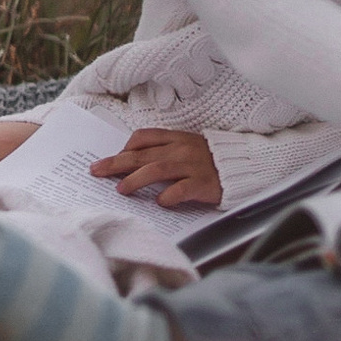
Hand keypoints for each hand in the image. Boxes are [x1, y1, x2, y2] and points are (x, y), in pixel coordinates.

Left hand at [89, 129, 222, 207]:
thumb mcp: (187, 146)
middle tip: (96, 171)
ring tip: (121, 189)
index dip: (123, 149)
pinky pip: (181, 189)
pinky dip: (167, 196)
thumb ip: (165, 150)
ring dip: (136, 179)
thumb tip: (134, 161)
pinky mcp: (203, 183)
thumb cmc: (211, 159)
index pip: (143, 137)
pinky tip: (159, 202)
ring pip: (157, 169)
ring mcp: (192, 166)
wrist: (243, 165)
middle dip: (116, 164)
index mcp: (176, 138)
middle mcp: (181, 149)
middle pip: (142, 155)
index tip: (110, 159)